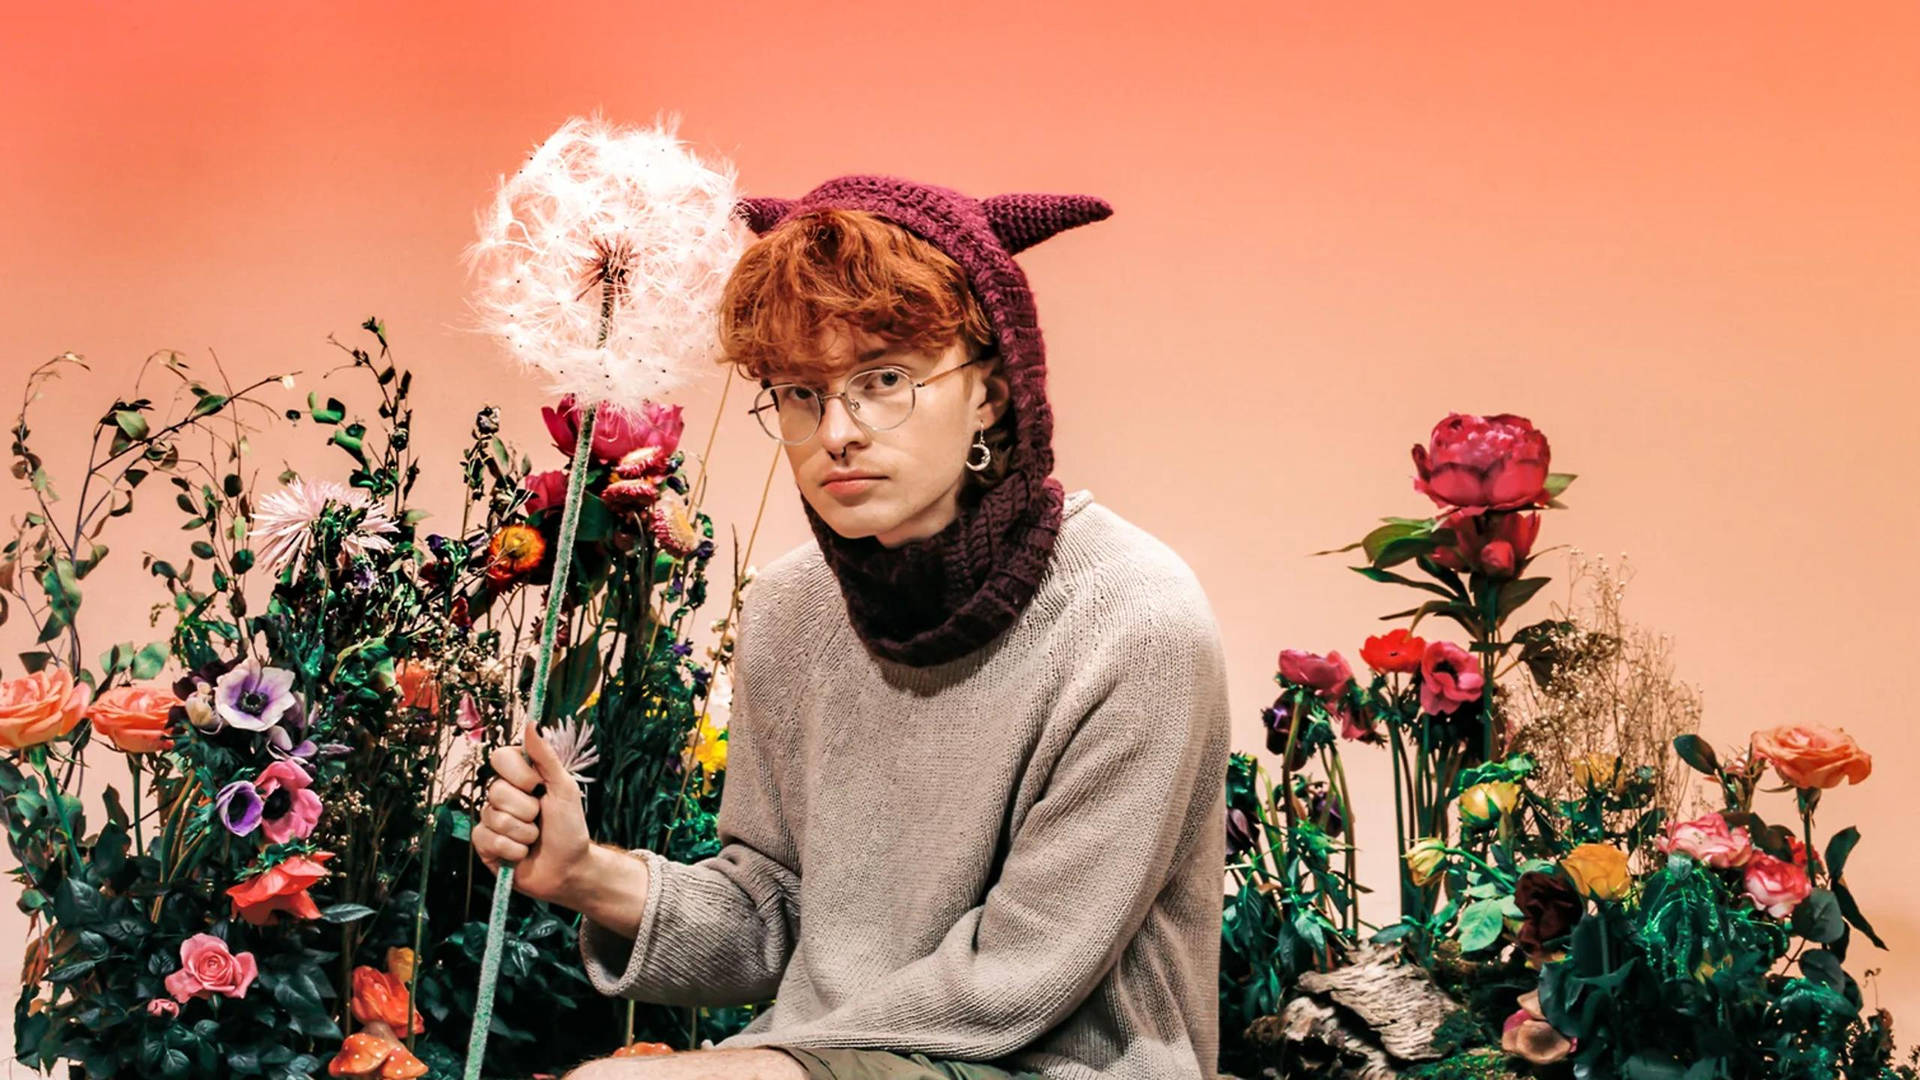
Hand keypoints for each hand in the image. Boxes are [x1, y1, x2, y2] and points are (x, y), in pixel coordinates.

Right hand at [473, 726, 593, 905]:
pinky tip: (522, 854)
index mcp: (519, 777)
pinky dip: (513, 849)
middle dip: (527, 810)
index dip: (519, 774)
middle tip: (540, 818)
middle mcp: (500, 795)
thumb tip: (531, 723)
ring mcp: (490, 819)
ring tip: (534, 838)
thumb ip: (545, 756)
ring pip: (495, 818)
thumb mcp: (563, 788)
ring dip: (524, 833)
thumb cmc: (569, 827)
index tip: (538, 785)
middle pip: (496, 790)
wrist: (569, 868)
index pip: (499, 758)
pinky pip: (488, 839)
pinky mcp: (484, 844)